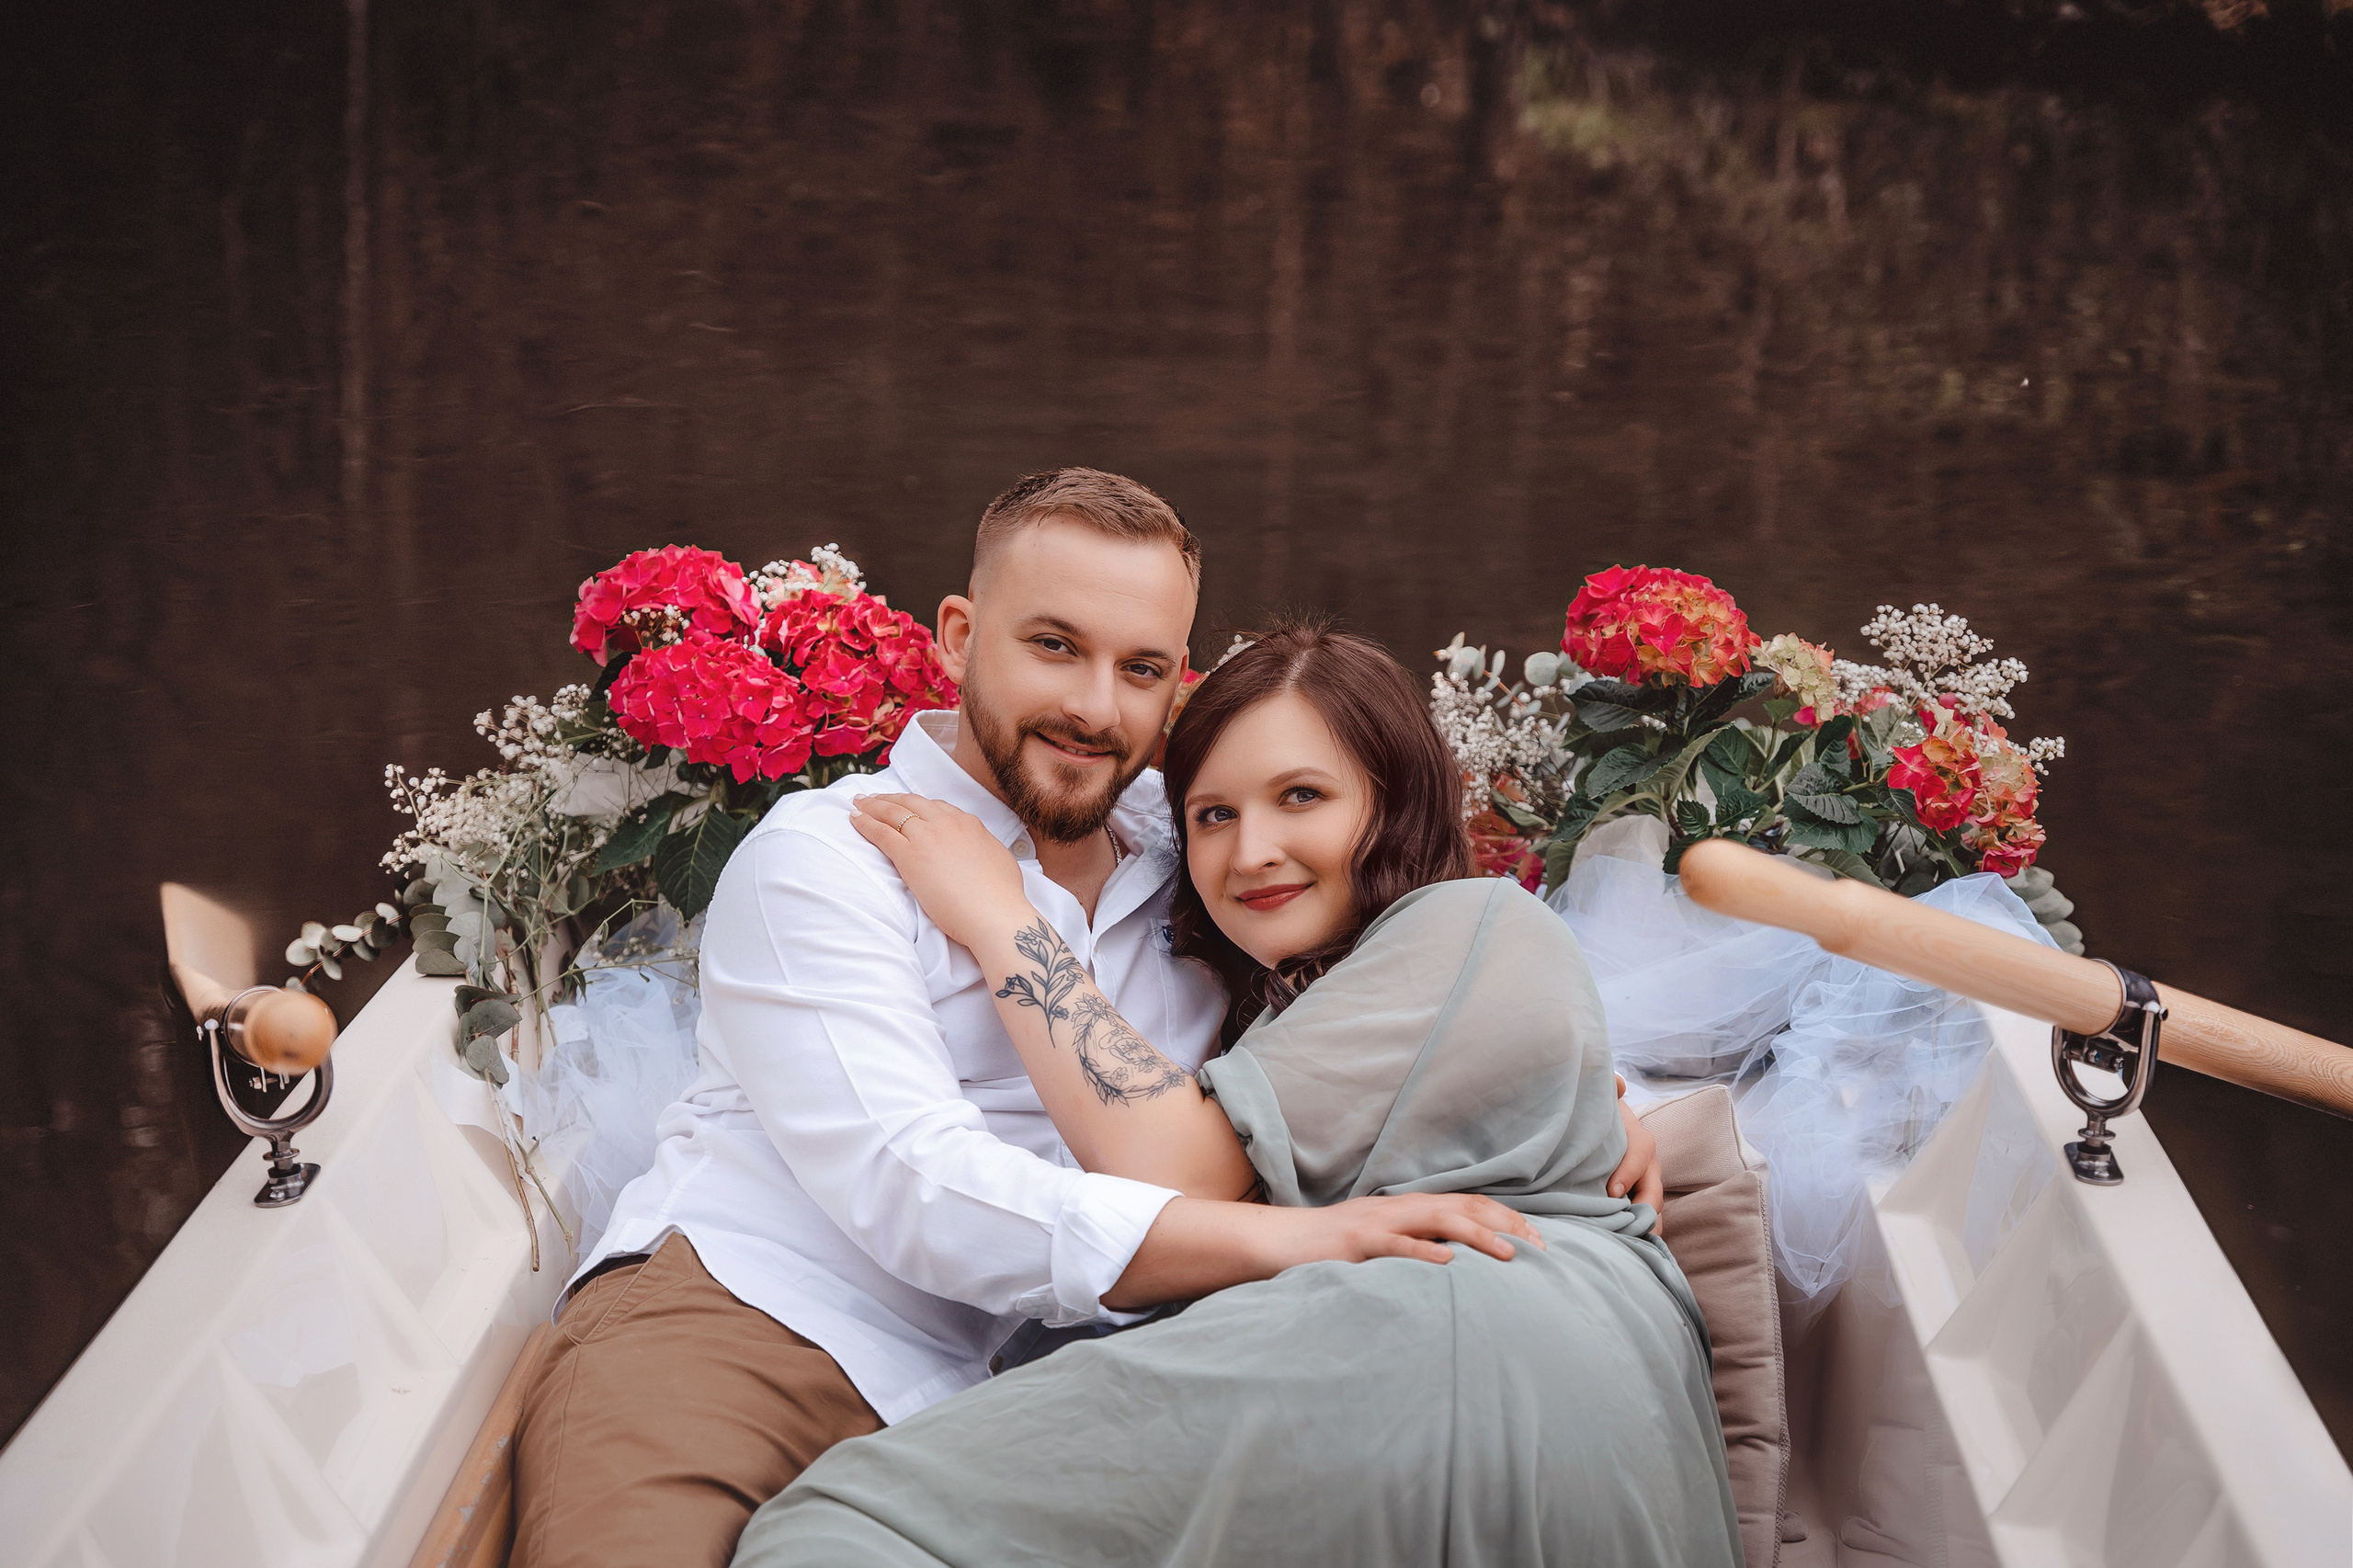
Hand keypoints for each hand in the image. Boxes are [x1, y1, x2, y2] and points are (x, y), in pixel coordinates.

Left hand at [850, 792, 1031, 950]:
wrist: (994, 913)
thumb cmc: (1002, 896)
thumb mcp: (998, 859)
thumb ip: (983, 847)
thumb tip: (979, 848)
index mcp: (968, 824)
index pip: (935, 807)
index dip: (916, 805)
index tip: (906, 805)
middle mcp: (946, 823)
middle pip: (911, 803)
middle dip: (890, 798)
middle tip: (874, 798)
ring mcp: (926, 837)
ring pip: (892, 812)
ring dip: (872, 806)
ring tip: (859, 803)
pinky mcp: (909, 855)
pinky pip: (881, 833)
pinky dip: (865, 823)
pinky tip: (855, 819)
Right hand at [1262, 1192, 1546, 1268]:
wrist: (1282, 1240)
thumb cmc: (1335, 1247)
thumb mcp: (1385, 1240)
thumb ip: (1418, 1242)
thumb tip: (1458, 1261)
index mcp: (1410, 1206)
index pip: (1470, 1204)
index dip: (1507, 1219)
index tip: (1539, 1241)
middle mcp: (1401, 1207)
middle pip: (1464, 1206)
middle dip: (1506, 1225)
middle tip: (1540, 1248)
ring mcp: (1380, 1223)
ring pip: (1438, 1220)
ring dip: (1477, 1235)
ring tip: (1509, 1255)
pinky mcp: (1358, 1242)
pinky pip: (1395, 1245)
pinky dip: (1422, 1250)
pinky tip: (1447, 1262)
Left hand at [1607, 1074, 1665, 1234]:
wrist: (1606, 1131)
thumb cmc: (1603, 1117)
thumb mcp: (1604, 1101)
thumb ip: (1609, 1088)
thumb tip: (1618, 1083)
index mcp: (1641, 1142)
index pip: (1640, 1156)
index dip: (1627, 1173)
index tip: (1611, 1190)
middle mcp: (1650, 1167)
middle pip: (1653, 1193)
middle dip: (1643, 1212)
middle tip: (1627, 1230)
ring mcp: (1647, 1188)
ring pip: (1652, 1212)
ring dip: (1644, 1229)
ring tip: (1630, 1248)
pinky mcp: (1639, 1204)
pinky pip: (1643, 1222)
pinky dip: (1638, 1235)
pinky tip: (1625, 1251)